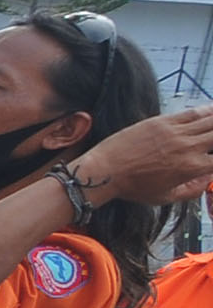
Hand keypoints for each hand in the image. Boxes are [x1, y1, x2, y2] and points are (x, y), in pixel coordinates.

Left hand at [73, 105, 212, 206]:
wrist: (105, 171)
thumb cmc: (132, 187)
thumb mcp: (166, 197)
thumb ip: (193, 190)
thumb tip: (209, 180)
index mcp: (191, 168)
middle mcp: (188, 147)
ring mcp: (175, 132)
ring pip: (210, 120)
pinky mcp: (162, 122)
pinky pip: (191, 113)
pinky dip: (206, 110)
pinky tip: (211, 109)